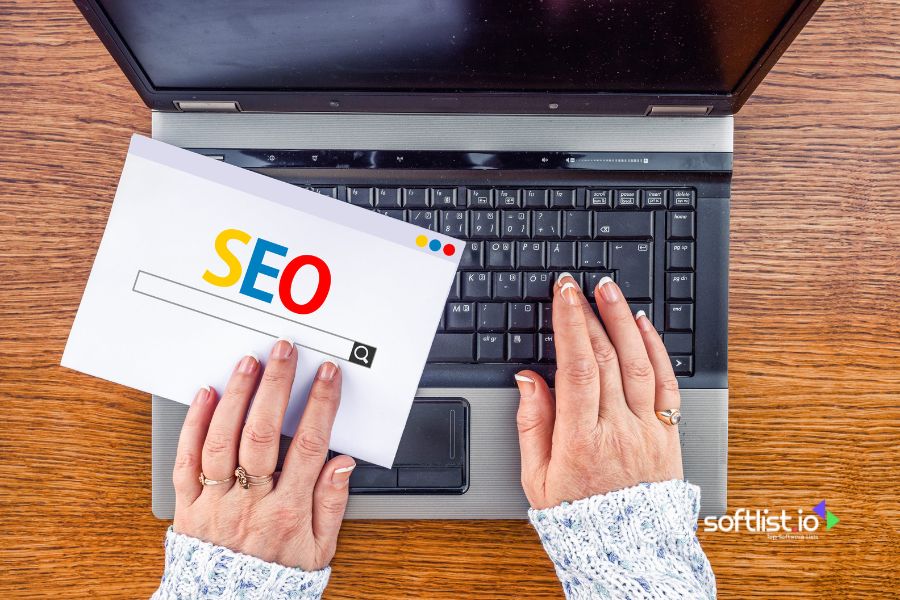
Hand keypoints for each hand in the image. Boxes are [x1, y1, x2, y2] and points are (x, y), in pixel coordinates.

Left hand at [171, 339, 355, 569]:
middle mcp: (249, 502)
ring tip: (248, 363)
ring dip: (236, 396)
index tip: (326, 376)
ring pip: (222, 439)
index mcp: (286, 512)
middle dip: (275, 386)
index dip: (320, 405)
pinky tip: (206, 395)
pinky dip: (194, 423)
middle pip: (261, 434)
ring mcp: (215, 501)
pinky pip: (187, 459)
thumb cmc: (275, 578)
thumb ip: (331, 504)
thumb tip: (342, 464)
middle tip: (283, 353)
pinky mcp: (188, 503)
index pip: (307, 446)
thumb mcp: (319, 550)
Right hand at [514, 274, 682, 508]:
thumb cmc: (579, 514)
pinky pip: (666, 383)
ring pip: (638, 363)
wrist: (627, 548)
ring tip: (610, 292)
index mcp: (581, 440)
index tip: (563, 295)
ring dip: (623, 321)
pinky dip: (656, 349)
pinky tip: (643, 325)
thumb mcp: (537, 478)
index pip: (577, 368)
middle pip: (606, 359)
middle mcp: (618, 430)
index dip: (570, 325)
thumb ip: (532, 425)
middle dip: (590, 314)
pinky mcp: (667, 432)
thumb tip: (528, 379)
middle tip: (577, 286)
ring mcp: (647, 429)